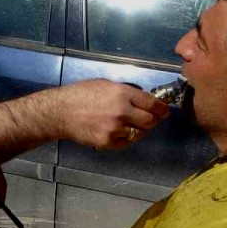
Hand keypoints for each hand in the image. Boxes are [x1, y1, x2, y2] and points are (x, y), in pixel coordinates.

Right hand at [53, 79, 168, 149]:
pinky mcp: (108, 141)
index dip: (162, 108)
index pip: (151, 103)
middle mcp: (122, 112)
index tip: (165, 111)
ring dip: (139, 129)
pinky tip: (121, 132)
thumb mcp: (106, 85)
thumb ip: (126, 92)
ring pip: (139, 133)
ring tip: (133, 125)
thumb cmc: (82, 93)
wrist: (61, 112)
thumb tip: (143, 100)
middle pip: (149, 121)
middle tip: (152, 119)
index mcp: (122, 94)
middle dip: (153, 120)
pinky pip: (126, 142)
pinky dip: (127, 138)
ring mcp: (115, 129)